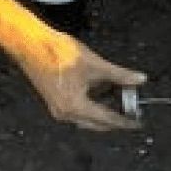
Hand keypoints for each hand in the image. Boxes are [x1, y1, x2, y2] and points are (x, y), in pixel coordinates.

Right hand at [19, 35, 146, 131]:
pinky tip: (101, 92)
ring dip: (102, 110)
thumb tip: (139, 80)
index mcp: (75, 107)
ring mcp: (59, 109)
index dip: (124, 121)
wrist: (32, 46)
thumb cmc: (58, 54)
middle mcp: (65, 113)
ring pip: (86, 118)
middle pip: (96, 123)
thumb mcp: (95, 64)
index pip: (106, 119)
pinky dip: (91, 105)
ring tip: (118, 98)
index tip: (136, 123)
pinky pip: (78, 110)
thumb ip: (119, 75)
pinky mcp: (55, 102)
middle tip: (130, 110)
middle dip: (113, 118)